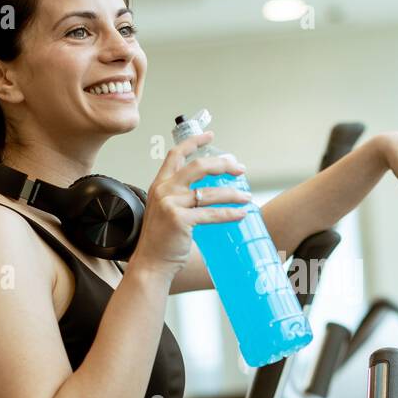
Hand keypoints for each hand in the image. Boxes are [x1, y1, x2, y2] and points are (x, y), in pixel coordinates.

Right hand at [129, 131, 251, 277]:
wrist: (151, 263)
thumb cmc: (161, 240)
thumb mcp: (166, 210)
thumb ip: (181, 196)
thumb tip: (211, 190)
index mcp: (160, 184)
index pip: (176, 154)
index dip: (194, 142)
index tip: (211, 135)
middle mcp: (164, 190)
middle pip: (198, 166)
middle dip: (223, 164)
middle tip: (239, 168)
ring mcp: (171, 204)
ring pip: (209, 192)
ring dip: (232, 193)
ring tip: (247, 196)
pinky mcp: (180, 220)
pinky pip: (211, 213)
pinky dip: (229, 213)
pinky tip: (241, 213)